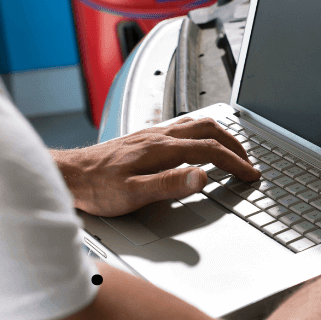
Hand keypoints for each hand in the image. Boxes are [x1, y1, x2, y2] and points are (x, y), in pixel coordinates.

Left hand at [51, 117, 259, 216]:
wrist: (69, 175)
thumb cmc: (97, 187)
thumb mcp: (134, 194)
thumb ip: (170, 185)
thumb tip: (202, 177)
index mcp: (162, 149)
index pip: (210, 151)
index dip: (235, 163)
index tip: (250, 175)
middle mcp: (159, 136)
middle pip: (209, 130)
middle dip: (234, 144)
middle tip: (248, 162)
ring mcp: (152, 135)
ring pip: (196, 125)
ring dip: (220, 136)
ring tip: (231, 150)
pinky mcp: (144, 138)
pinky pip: (182, 128)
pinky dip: (202, 134)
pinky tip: (197, 145)